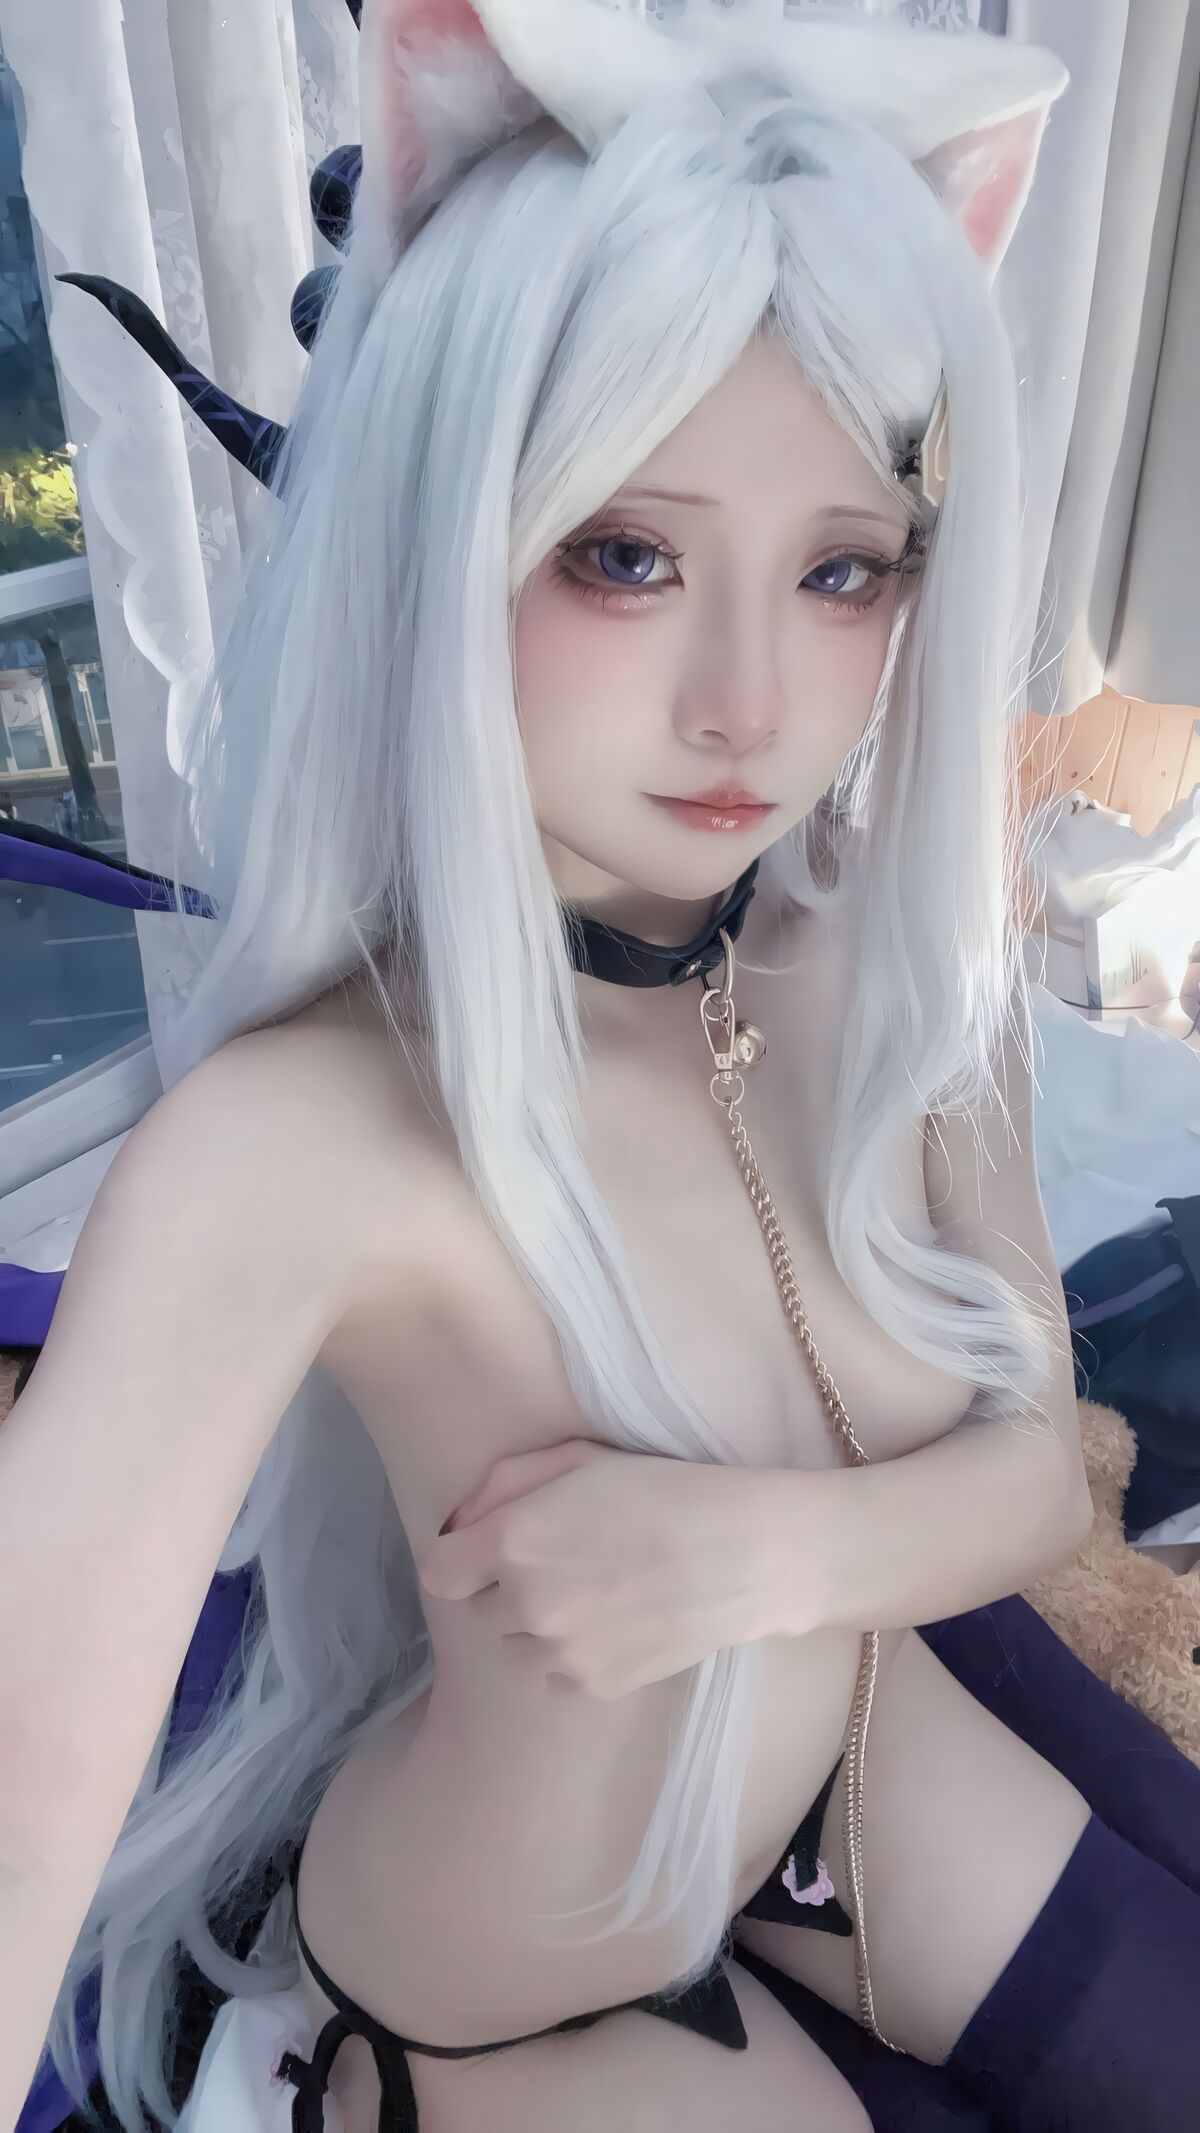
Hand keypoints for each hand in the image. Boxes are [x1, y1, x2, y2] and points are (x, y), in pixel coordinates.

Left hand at [416, 1439, 773, 1698]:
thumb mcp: (579, 1458)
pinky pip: (560, 1673)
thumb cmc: (664, 1489)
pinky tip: (622, 1621)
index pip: (440, 1573)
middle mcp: (526, 1604)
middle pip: (483, 1609)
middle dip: (511, 1587)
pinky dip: (578, 1654)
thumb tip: (461, 1522)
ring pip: (520, 1646)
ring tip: (599, 1594)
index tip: (490, 1551)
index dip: (462, 1560)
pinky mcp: (595, 1686)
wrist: (746, 1553)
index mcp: (514, 1542)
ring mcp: (560, 1653)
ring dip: (542, 1626)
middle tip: (568, 1562)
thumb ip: (503, 1484)